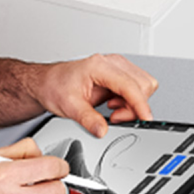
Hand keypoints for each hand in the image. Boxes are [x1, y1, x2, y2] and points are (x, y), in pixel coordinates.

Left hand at [31, 53, 158, 137]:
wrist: (48, 82)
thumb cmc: (55, 86)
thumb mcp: (69, 106)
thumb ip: (88, 119)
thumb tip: (102, 130)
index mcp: (99, 66)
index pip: (130, 85)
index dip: (140, 104)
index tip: (145, 119)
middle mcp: (112, 63)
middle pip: (143, 85)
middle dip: (134, 107)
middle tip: (115, 118)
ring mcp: (118, 67)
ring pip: (144, 86)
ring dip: (133, 104)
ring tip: (113, 111)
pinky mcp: (120, 75)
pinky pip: (138, 88)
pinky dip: (130, 102)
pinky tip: (113, 106)